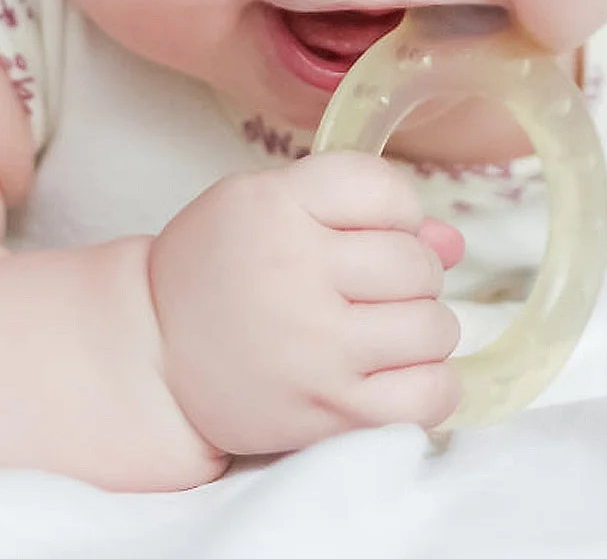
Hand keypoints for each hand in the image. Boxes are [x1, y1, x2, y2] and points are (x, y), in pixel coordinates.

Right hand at [147, 151, 464, 454]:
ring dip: (422, 326)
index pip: (388, 190)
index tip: (369, 230)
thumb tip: (453, 241)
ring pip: (433, 327)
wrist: (152, 355)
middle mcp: (296, 274)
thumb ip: (362, 206)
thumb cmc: (219, 267)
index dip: (395, 210)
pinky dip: (430, 382)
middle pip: (416, 262)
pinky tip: (397, 371)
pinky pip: (429, 396)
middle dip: (410, 271)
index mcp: (277, 206)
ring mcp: (315, 352)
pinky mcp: (327, 415)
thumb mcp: (271, 204)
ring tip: (382, 328)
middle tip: (371, 286)